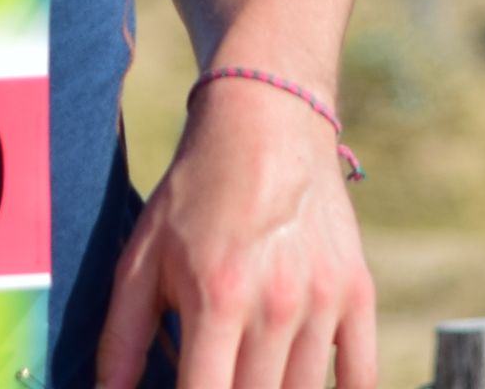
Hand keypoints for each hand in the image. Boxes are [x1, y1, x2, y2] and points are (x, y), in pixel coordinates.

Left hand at [97, 80, 374, 388]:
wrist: (266, 122)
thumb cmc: (195, 193)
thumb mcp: (141, 255)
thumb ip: (121, 337)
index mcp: (216, 298)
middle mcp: (275, 305)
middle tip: (214, 376)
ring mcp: (322, 301)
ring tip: (245, 375)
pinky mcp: (357, 293)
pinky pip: (362, 377)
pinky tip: (301, 384)